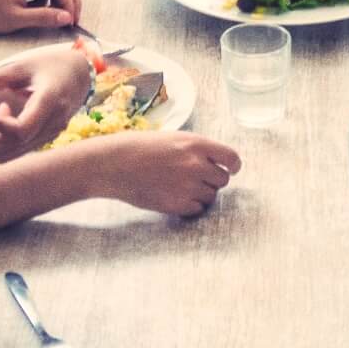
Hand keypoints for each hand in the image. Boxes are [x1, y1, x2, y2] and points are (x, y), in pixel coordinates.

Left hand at [0, 43, 95, 159]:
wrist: (79, 71)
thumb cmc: (49, 63)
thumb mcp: (19, 64)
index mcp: (49, 102)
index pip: (21, 131)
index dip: (0, 124)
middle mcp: (52, 124)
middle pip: (10, 149)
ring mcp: (49, 135)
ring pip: (10, 154)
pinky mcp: (44, 139)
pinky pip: (16, 150)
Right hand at [89, 131, 242, 215]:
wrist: (115, 164)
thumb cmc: (142, 147)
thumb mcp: (174, 138)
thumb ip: (197, 150)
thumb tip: (218, 163)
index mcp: (196, 144)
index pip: (231, 158)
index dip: (233, 165)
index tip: (231, 169)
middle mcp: (196, 165)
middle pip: (223, 179)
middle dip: (213, 179)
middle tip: (195, 177)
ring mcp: (187, 186)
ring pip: (211, 196)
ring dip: (201, 193)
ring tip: (180, 185)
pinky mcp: (177, 204)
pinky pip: (197, 209)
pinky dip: (190, 206)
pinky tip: (175, 196)